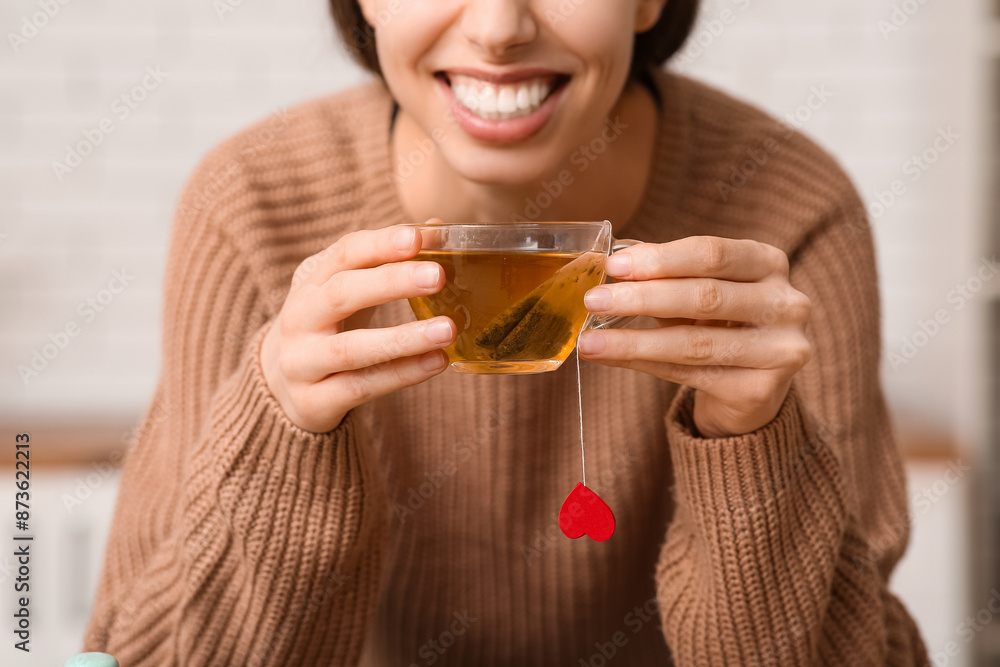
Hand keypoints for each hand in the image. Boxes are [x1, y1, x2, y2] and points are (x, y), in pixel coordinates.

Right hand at [260, 222, 455, 432]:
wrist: (281, 387)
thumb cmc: (330, 327)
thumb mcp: (350, 290)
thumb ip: (390, 262)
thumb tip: (440, 230)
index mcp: (312, 281)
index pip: (345, 253)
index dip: (381, 243)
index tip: (418, 238)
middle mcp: (299, 318)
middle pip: (342, 293)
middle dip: (391, 282)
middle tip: (438, 276)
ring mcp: (301, 362)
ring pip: (352, 349)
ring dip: (402, 338)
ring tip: (447, 330)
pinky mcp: (313, 401)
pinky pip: (361, 387)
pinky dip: (401, 375)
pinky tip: (436, 362)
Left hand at [578, 236, 810, 437]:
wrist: (750, 388)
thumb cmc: (719, 325)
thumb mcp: (697, 288)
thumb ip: (663, 270)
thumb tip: (614, 254)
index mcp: (769, 263)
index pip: (713, 253)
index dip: (661, 259)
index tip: (614, 265)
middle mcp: (786, 303)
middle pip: (705, 296)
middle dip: (642, 298)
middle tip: (595, 300)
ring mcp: (780, 350)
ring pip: (695, 343)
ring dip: (633, 340)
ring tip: (589, 340)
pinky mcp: (760, 391)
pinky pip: (689, 375)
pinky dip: (643, 365)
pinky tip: (609, 357)